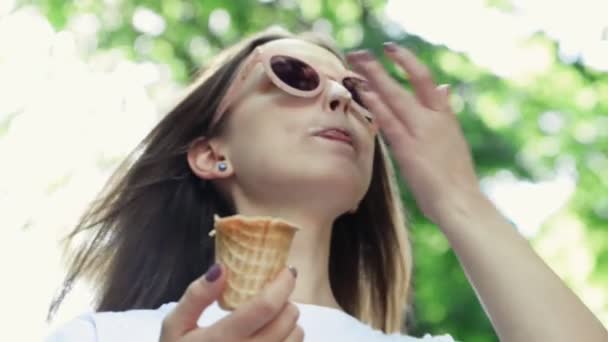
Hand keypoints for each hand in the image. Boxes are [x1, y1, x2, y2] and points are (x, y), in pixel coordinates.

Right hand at [160, 264, 302, 341]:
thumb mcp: (175, 326)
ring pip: (295, 337)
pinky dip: (289, 339)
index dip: (282, 284)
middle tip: (274, 295)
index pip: (265, 307)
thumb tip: (221, 269)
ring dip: (290, 322)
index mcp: (222, 339)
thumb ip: (196, 296)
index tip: (286, 271)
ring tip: (272, 318)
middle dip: (286, 301)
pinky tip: (273, 337)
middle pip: (286, 320)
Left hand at [347, 43, 480, 223]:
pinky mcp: (409, 149)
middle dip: (381, 67)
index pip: (425, 80)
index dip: (408, 61)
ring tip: (355, 64)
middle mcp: (434, 118)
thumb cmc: (456, 177)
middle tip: (360, 53)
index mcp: (445, 116)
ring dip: (374, 78)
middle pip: (407, 82)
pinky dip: (377, 106)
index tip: (390, 50)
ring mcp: (422, 132)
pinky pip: (390, 122)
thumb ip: (445, 111)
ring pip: (396, 97)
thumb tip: (444, 87)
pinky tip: (364, 94)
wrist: (461, 202)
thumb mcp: (454, 138)